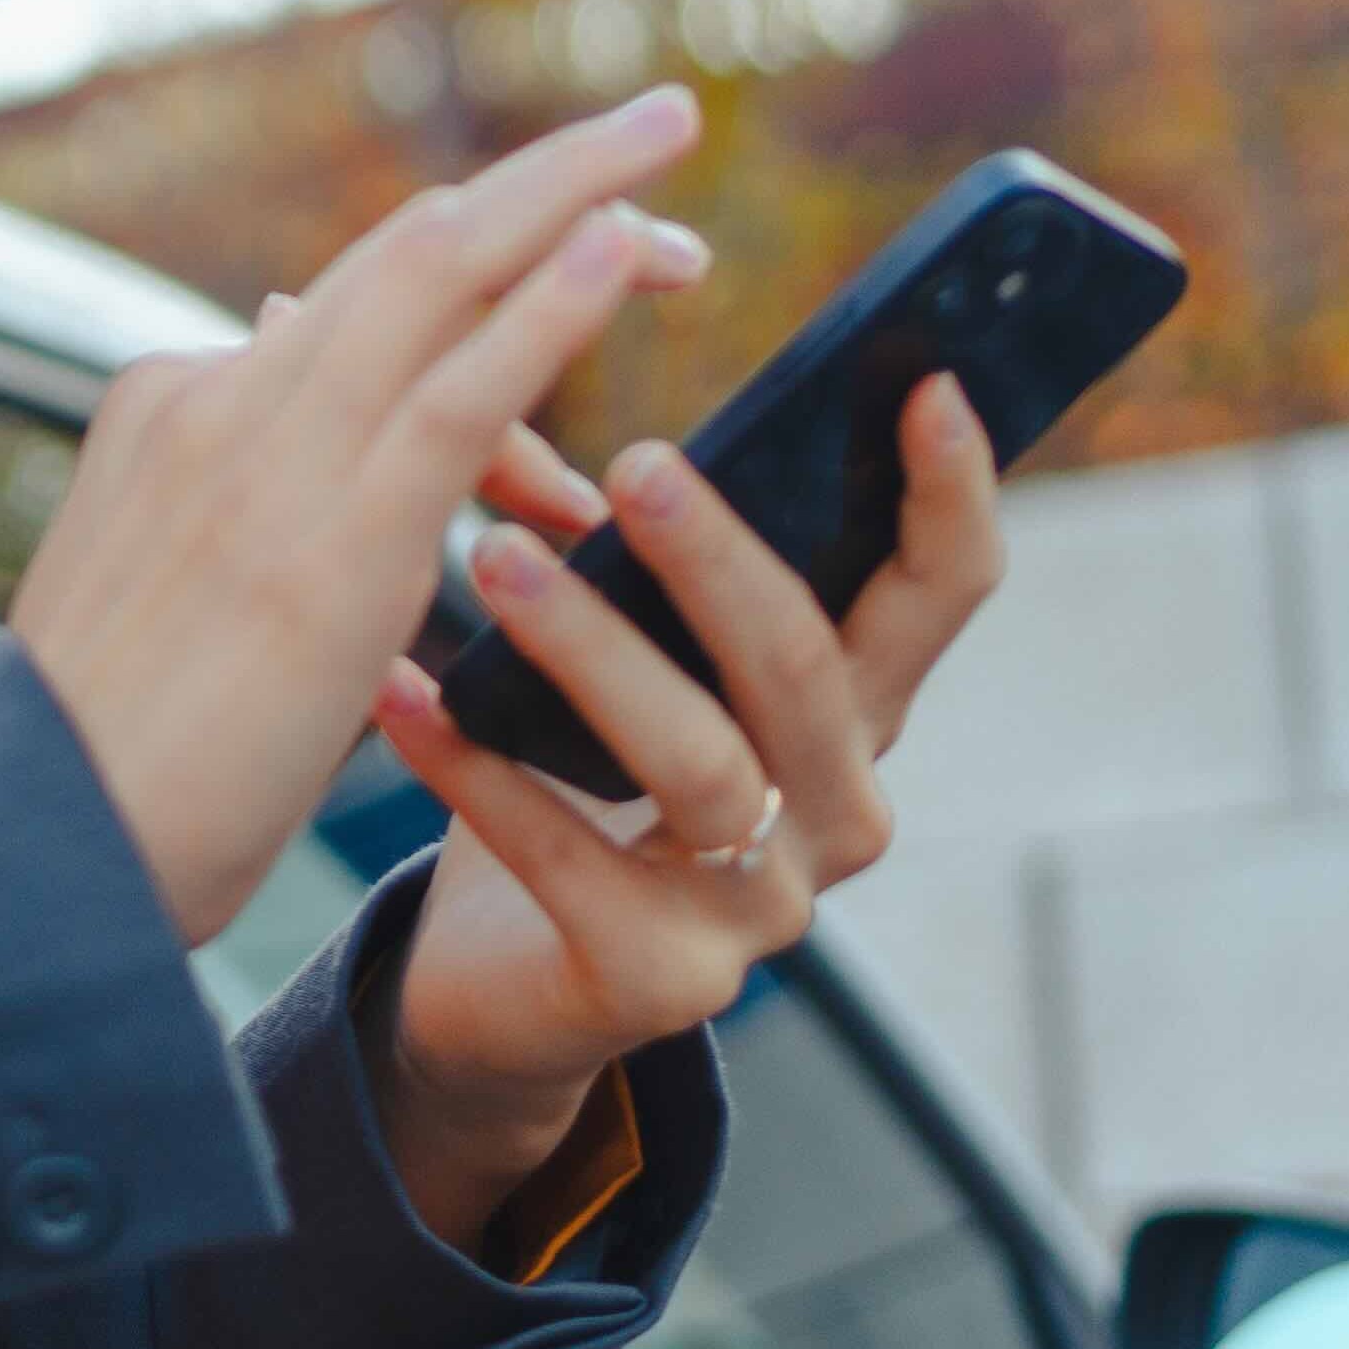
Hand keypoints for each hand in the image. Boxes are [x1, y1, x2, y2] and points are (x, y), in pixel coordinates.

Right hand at [14, 89, 712, 949]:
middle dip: (542, 178)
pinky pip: (460, 389)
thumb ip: (239, 505)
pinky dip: (550, 302)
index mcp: (171, 412)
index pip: (351, 304)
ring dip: (572, 200)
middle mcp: (214, 400)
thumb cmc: (102, 760)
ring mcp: (264, 457)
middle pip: (405, 245)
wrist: (33, 843)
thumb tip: (308, 471)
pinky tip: (622, 253)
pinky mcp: (329, 539)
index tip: (571, 244)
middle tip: (660, 132)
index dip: (478, 252)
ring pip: (437, 275)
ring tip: (683, 209)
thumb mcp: (164, 596)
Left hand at [349, 365, 1013, 1228]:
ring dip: (591, 650)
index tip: (924, 380)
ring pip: (698, 762)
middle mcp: (835, 810)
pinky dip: (472, 768)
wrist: (498, 986)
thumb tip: (548, 361)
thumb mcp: (630, 660)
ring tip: (486, 554)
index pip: (942, 592)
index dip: (951, 492)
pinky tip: (397, 694)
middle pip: (807, 669)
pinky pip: (563, 858)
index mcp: (851, 714)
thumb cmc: (571, 786)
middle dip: (720, 559)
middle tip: (635, 457)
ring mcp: (760, 909)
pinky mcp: (658, 982)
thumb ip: (634, 544)